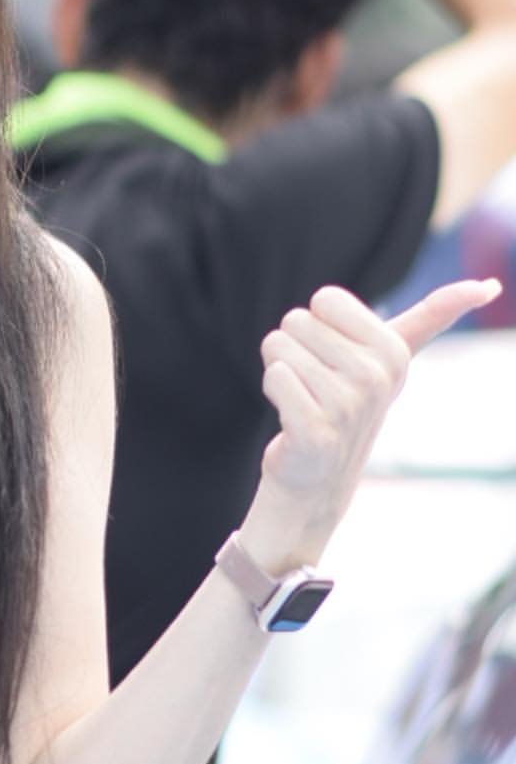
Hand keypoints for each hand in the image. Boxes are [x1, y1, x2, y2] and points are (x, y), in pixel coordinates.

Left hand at [244, 278, 500, 568]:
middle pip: (297, 321)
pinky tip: (289, 416)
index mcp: (393, 351)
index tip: (334, 358)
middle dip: (293, 349)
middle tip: (313, 385)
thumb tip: (491, 286)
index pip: (326, 299)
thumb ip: (433, 317)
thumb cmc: (349, 404)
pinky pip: (275, 377)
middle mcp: (377, 377)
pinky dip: (272, 391)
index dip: (317, 325)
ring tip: (302, 400)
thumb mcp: (393, 358)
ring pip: (279, 347)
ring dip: (279, 372)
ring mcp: (347, 406)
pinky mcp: (316, 432)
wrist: (318, 477)